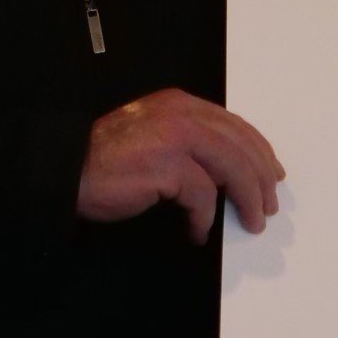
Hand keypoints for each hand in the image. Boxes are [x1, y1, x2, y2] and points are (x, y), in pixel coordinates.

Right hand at [78, 89, 284, 243]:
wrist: (67, 169)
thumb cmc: (105, 159)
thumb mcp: (154, 135)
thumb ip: (187, 141)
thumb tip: (226, 171)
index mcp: (180, 104)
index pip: (234, 125)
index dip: (258, 151)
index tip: (271, 173)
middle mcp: (181, 114)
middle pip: (240, 144)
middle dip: (261, 178)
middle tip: (268, 205)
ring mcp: (174, 138)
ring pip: (231, 166)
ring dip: (246, 198)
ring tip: (251, 221)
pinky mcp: (165, 166)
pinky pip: (202, 196)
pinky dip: (205, 219)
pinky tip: (199, 232)